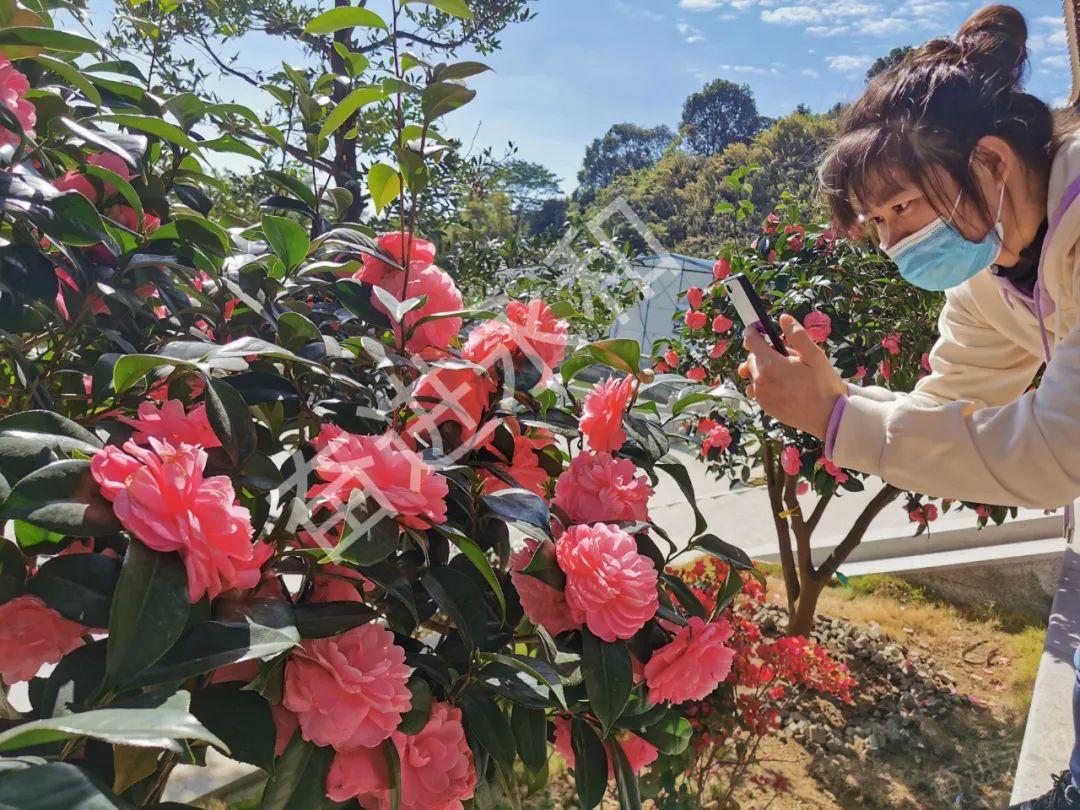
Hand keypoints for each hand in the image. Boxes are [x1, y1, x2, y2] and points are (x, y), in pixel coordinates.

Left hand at [737, 313, 845, 438]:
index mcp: (770, 365)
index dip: (753, 331)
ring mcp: (760, 395)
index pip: (751, 341)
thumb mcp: (815, 356)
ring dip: (763, 368)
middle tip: (786, 355)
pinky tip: (782, 385)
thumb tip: (783, 318)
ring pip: (754, 373)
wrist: (827, 417)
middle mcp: (759, 380)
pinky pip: (757, 388)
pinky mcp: (764, 405)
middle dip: (763, 352)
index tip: (758, 328)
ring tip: (785, 371)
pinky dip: (764, 383)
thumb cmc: (823, 385)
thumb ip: (798, 336)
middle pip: (752, 357)